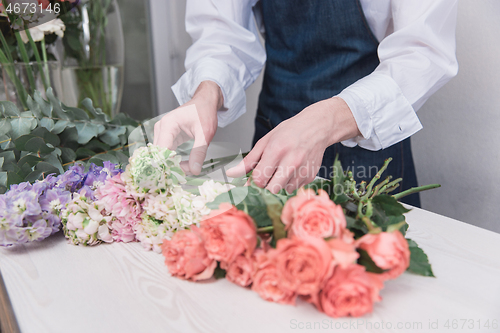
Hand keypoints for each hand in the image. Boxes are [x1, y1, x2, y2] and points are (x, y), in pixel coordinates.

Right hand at [153, 81, 222, 174]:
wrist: (204, 102)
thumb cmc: (204, 112)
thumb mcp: (205, 133)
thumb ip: (199, 152)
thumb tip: (194, 170)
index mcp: (168, 124)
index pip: (161, 151)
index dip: (169, 165)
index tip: (182, 175)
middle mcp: (161, 128)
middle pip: (160, 154)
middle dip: (173, 166)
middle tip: (190, 172)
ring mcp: (162, 132)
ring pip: (162, 155)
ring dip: (174, 165)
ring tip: (190, 168)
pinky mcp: (166, 137)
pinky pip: (166, 153)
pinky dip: (175, 160)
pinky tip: (186, 165)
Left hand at [226, 97, 360, 193]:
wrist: (317, 127)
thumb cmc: (290, 132)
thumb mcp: (266, 141)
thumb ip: (249, 160)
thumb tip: (231, 174)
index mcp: (276, 151)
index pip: (259, 179)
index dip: (256, 178)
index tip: (259, 172)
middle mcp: (291, 162)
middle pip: (272, 189)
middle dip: (268, 184)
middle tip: (270, 173)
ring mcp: (302, 170)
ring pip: (284, 190)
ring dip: (280, 183)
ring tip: (284, 168)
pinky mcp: (310, 176)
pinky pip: (295, 188)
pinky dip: (291, 182)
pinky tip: (294, 168)